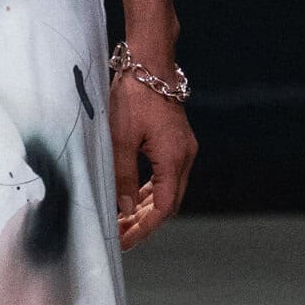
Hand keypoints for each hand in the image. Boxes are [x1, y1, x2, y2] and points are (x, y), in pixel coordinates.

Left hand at [111, 73, 196, 250]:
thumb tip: (125, 210)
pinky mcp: (177, 141)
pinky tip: (135, 197)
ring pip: (168, 190)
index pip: (162, 208)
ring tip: (123, 222)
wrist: (150, 63)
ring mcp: (184, 149)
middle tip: (120, 236)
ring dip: (147, 208)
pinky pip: (166, 175)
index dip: (143, 228)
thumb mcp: (120, 140)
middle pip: (168, 203)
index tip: (124, 241)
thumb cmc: (133, 97)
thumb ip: (123, 178)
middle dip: (144, 222)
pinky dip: (151, 190)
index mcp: (173, 160)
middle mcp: (185, 157)